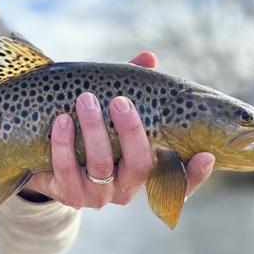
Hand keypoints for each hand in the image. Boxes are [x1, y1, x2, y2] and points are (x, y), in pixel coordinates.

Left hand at [19, 51, 215, 207]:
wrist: (48, 161)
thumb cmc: (90, 131)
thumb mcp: (111, 111)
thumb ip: (133, 88)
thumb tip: (149, 58)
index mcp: (144, 172)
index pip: (178, 182)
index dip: (195, 175)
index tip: (206, 155)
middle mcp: (126, 189)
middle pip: (139, 165)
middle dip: (131, 131)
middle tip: (120, 101)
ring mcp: (97, 196)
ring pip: (101, 167)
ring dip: (94, 130)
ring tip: (86, 100)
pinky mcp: (69, 195)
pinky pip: (67, 171)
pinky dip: (64, 144)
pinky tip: (61, 120)